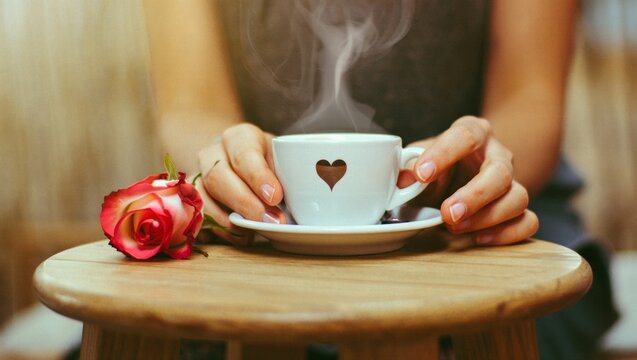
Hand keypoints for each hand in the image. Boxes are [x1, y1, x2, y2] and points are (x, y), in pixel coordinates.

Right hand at [197, 123, 285, 244]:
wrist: (239, 163)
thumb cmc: (269, 163)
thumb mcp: (282, 159)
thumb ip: (290, 174)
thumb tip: (306, 200)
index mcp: (240, 138)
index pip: (244, 153)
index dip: (258, 176)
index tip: (275, 196)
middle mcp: (214, 153)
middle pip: (218, 176)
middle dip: (245, 203)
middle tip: (271, 221)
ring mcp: (198, 176)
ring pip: (202, 197)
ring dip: (230, 220)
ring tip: (255, 232)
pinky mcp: (191, 199)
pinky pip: (196, 217)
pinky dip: (217, 230)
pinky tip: (239, 236)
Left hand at [401, 116, 538, 244]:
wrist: (453, 177)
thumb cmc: (435, 166)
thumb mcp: (418, 161)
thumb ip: (409, 167)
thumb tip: (401, 180)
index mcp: (473, 132)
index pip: (465, 136)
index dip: (444, 154)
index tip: (422, 174)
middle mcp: (497, 155)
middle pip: (500, 172)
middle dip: (474, 196)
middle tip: (448, 213)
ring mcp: (511, 182)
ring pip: (518, 198)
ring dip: (487, 217)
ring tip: (455, 227)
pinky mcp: (517, 208)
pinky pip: (528, 222)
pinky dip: (507, 233)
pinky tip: (479, 238)